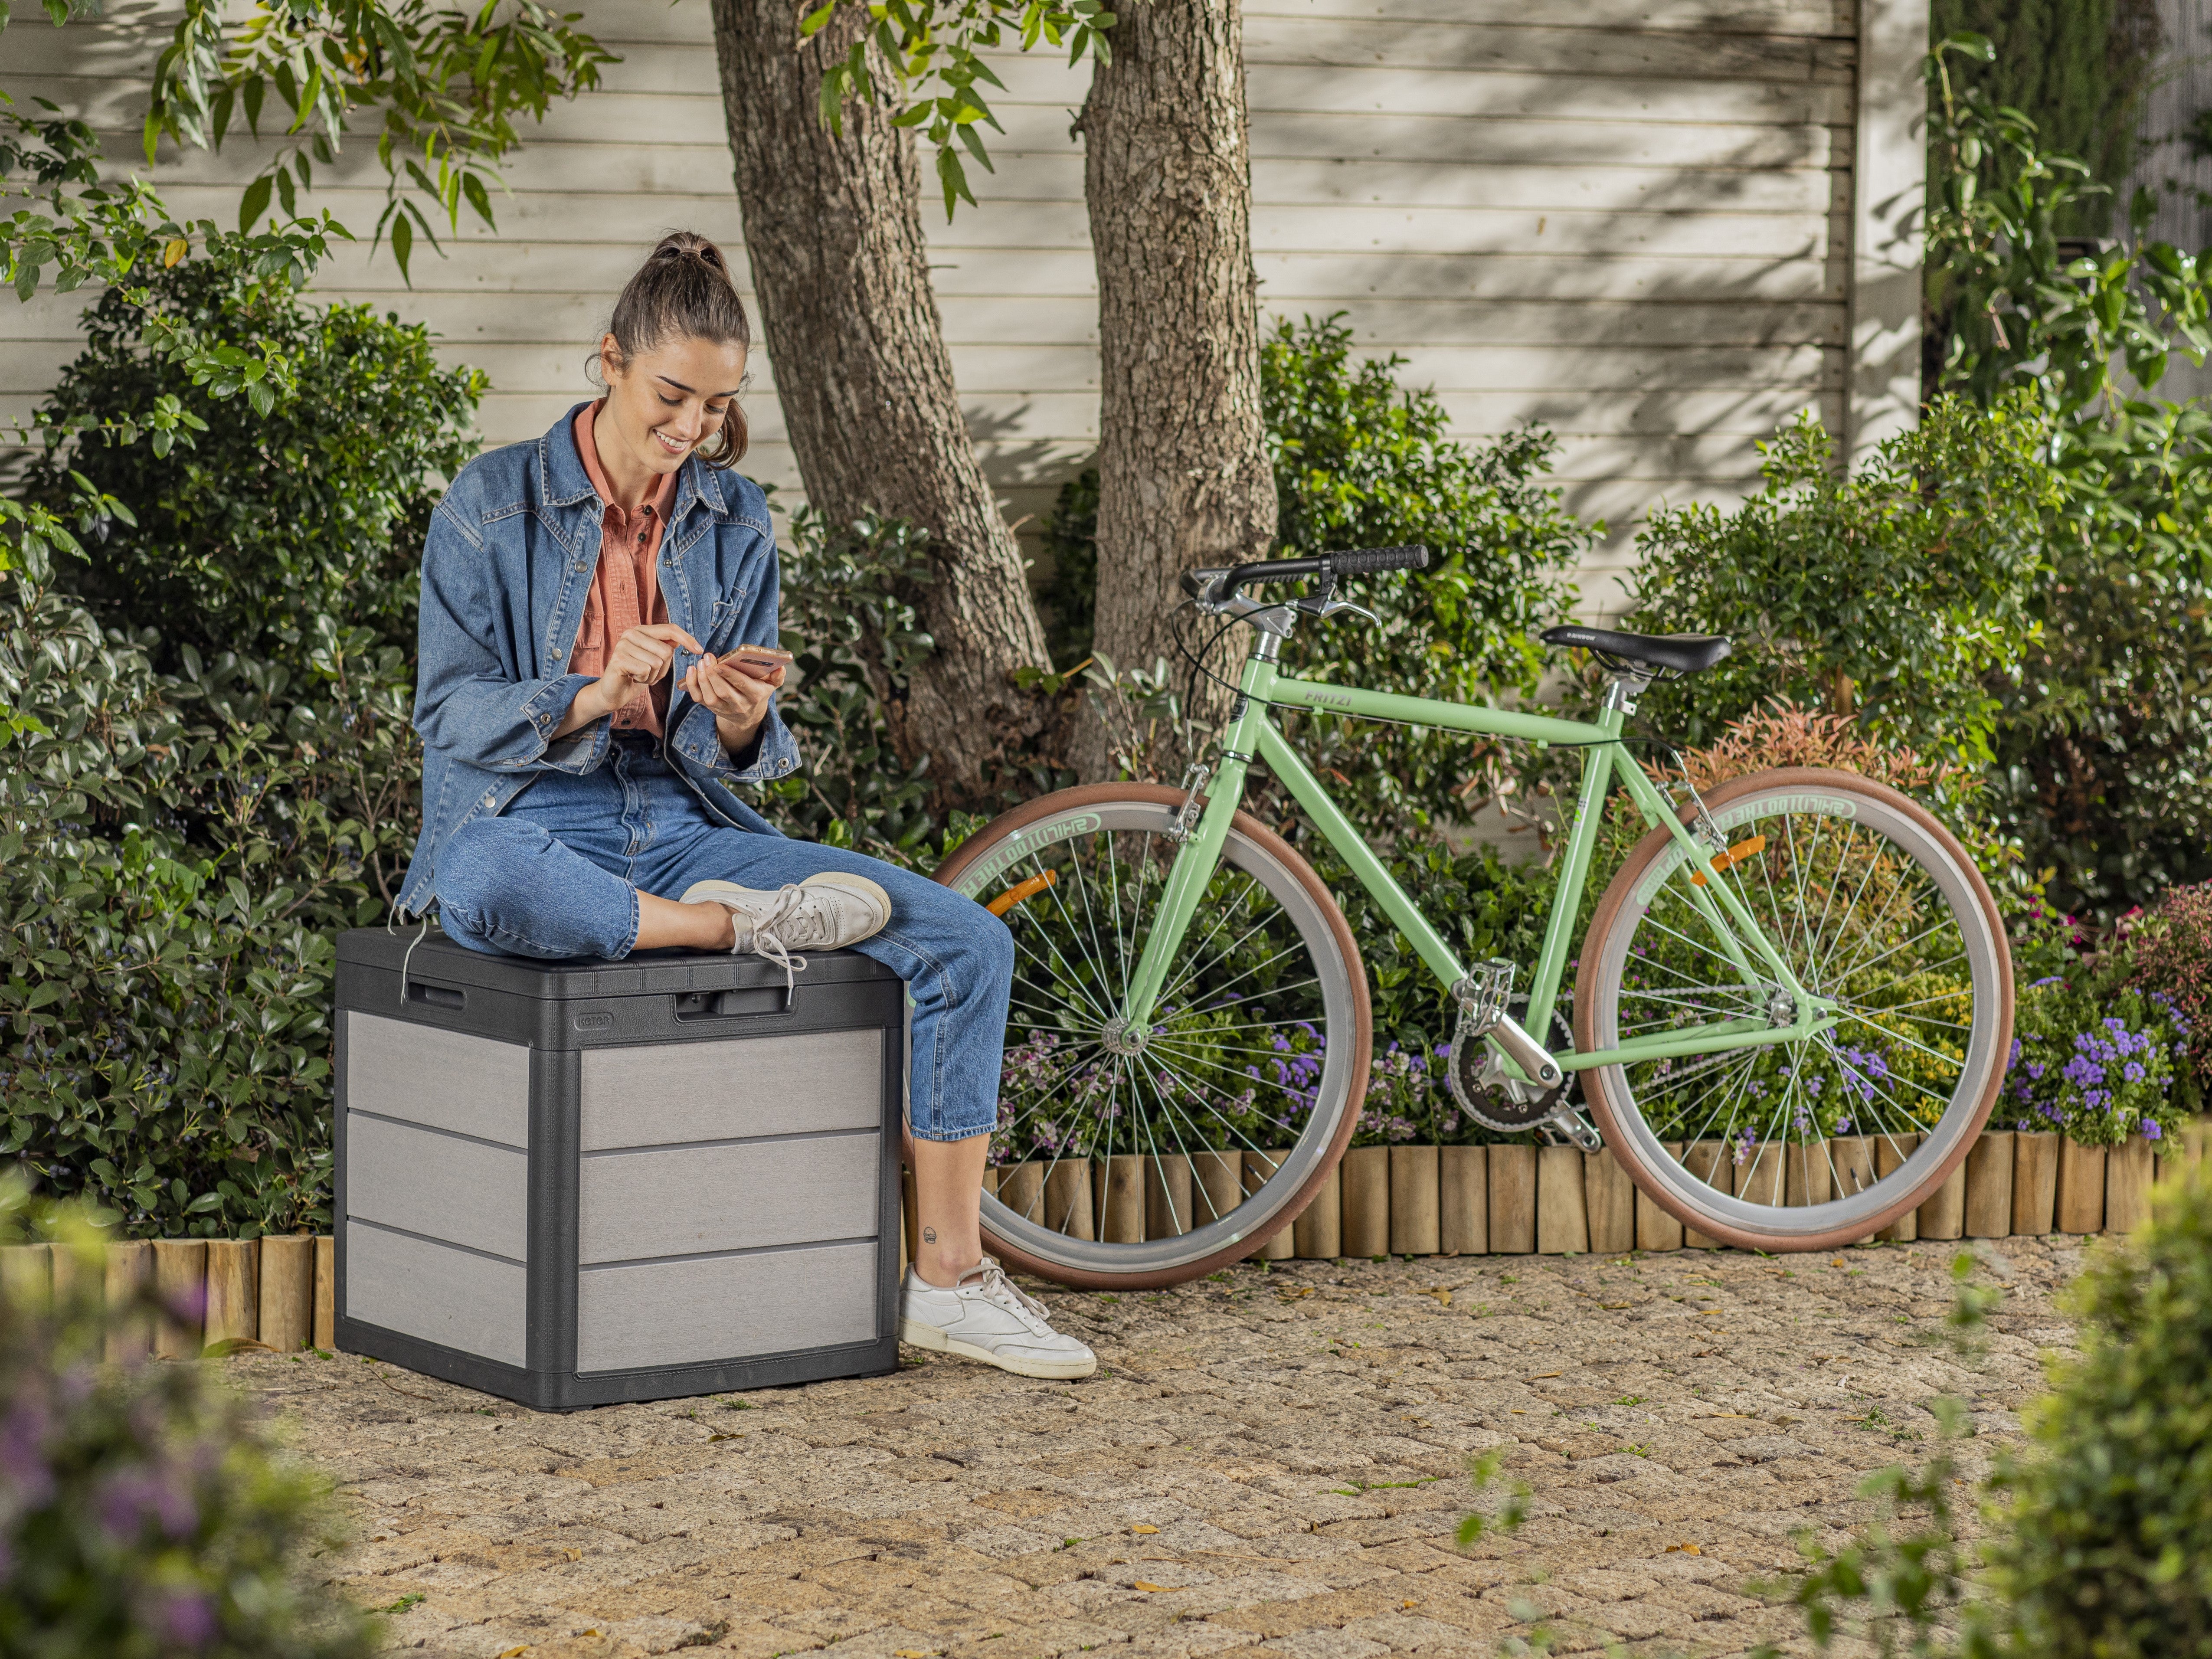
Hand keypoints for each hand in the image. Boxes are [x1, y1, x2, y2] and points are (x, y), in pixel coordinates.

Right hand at [554, 623, 701, 736]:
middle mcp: (631, 633)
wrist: (614, 692)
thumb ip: (666, 647)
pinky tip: (633, 678)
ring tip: (640, 675)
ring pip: (657, 662)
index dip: (687, 639)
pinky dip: (644, 679)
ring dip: (653, 675)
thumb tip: (683, 640)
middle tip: (649, 673)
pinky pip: (646, 670)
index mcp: (642, 630)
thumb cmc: (636, 675)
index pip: (670, 629)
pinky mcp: (619, 659)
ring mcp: (624, 645)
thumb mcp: (655, 659)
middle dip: (663, 668)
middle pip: (666, 651)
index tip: (700, 650)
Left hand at [681, 650, 785, 754]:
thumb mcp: (770, 686)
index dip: (729, 675)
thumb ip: (777, 677)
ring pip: (710, 696)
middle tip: (707, 657)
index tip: (720, 663)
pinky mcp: (711, 708)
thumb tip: (780, 667)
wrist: (747, 716)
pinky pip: (698, 698)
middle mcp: (739, 704)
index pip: (741, 685)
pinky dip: (692, 685)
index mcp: (754, 695)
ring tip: (701, 663)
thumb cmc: (757, 693)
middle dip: (713, 674)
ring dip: (702, 679)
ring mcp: (723, 708)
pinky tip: (691, 671)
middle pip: (723, 690)